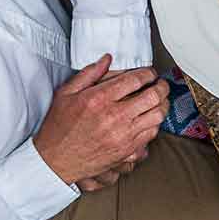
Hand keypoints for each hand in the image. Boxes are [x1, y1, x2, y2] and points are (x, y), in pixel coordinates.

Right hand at [34, 57, 167, 185]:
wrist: (55, 160)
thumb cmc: (59, 127)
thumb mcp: (66, 94)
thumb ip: (89, 74)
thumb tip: (107, 59)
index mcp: (99, 99)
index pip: (135, 80)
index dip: (148, 73)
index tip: (150, 73)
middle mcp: (114, 116)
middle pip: (153, 96)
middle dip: (161, 87)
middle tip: (160, 84)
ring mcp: (123, 135)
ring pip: (157, 115)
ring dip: (162, 105)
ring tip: (159, 100)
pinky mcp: (127, 150)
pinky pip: (152, 133)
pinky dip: (155, 123)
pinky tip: (150, 118)